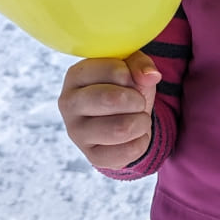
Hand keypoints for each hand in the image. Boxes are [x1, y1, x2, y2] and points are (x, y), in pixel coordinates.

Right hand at [58, 51, 161, 169]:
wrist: (121, 117)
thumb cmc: (122, 87)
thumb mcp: (131, 68)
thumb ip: (140, 63)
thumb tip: (150, 76)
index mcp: (75, 75)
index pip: (113, 70)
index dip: (131, 75)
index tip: (129, 80)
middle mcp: (69, 104)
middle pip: (111, 100)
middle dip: (136, 100)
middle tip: (137, 102)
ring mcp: (77, 132)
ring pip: (121, 129)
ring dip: (141, 122)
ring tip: (138, 118)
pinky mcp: (91, 156)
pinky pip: (127, 152)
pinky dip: (141, 142)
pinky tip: (134, 136)